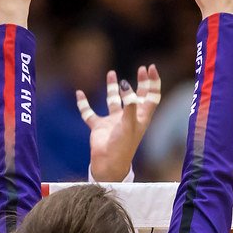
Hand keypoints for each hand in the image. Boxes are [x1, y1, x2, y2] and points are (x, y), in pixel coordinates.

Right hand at [77, 66, 161, 182]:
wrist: (108, 164)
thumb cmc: (123, 146)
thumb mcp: (129, 125)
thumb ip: (130, 106)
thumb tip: (127, 86)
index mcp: (141, 117)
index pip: (151, 97)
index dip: (153, 83)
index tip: (150, 68)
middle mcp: (129, 117)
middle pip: (137, 96)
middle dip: (140, 83)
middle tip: (142, 68)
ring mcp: (113, 121)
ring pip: (114, 101)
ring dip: (113, 88)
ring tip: (111, 73)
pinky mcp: (99, 126)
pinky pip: (89, 113)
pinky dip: (83, 104)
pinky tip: (79, 93)